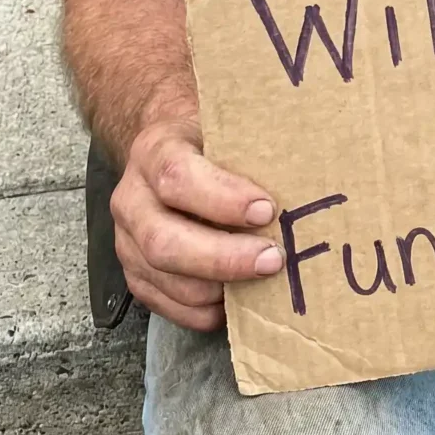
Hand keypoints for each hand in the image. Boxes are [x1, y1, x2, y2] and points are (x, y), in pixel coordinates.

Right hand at [111, 115, 283, 329]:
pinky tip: (238, 302)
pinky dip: (203, 310)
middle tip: (273, 259)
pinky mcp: (135, 275)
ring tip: (263, 280)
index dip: (221, 198)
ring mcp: (127, 241)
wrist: (169, 150)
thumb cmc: (211, 139)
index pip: (177, 176)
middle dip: (223, 257)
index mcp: (154, 149)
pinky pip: (164, 305)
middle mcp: (131, 198)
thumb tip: (307, 165)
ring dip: (218, 286)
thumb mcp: (227, 124)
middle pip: (164, 240)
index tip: (268, 209)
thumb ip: (253, 144)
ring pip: (163, 277)